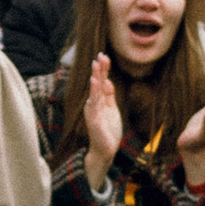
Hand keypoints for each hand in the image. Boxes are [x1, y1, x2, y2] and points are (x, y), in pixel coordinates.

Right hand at [83, 49, 124, 181]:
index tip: (104, 56)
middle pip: (97, 83)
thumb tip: (108, 81)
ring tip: (96, 64)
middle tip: (100, 54)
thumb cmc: (108, 130)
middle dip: (99, 69)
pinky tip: (94, 81)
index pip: (102, 82)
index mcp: (99, 101)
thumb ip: (109, 96)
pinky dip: (94, 92)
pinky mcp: (94, 119)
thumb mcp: (111, 109)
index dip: (103, 69)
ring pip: (94, 91)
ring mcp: (93, 111)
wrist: (105, 150)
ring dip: (95, 77)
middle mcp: (94, 103)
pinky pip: (94, 103)